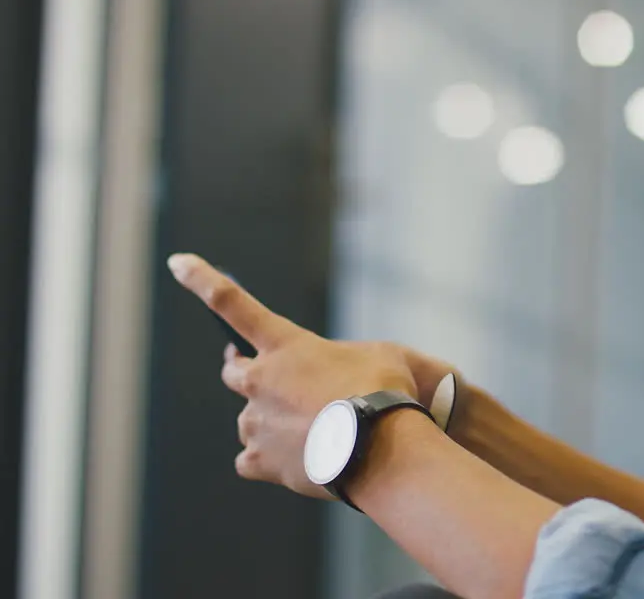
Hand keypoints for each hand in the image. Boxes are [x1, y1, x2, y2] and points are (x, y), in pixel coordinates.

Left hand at [167, 253, 418, 498]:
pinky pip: (250, 460)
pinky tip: (298, 459)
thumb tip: (339, 376)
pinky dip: (269, 460)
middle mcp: (260, 380)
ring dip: (271, 422)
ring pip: (249, 420)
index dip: (202, 279)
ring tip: (311, 432)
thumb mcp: (379, 355)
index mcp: (286, 345)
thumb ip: (347, 357)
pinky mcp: (260, 461)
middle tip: (276, 384)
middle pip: (234, 372)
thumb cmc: (385, 394)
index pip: (233, 303)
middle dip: (249, 374)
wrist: (382, 448)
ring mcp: (256, 423)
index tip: (177, 263)